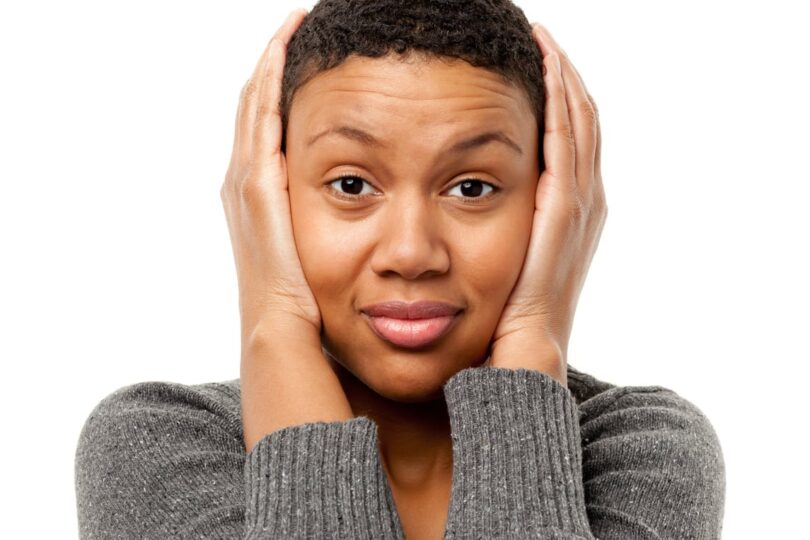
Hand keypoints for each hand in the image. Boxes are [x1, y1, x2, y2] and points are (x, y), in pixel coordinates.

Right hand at [220, 8, 318, 341]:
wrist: (284, 336)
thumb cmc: (307, 307)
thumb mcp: (318, 258)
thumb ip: (332, 228)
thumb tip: (373, 212)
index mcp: (259, 197)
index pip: (266, 127)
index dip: (278, 89)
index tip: (305, 57)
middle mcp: (245, 181)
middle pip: (254, 106)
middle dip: (273, 65)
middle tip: (297, 26)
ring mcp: (246, 181)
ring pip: (254, 102)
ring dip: (271, 61)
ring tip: (293, 24)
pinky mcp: (256, 185)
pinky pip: (262, 115)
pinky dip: (270, 77)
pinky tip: (287, 44)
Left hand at [488, 24, 607, 385]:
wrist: (518, 358)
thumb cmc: (501, 322)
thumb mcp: (499, 265)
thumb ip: (491, 230)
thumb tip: (454, 207)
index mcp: (566, 214)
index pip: (568, 141)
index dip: (556, 100)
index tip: (533, 64)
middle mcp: (581, 203)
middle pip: (581, 122)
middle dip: (562, 79)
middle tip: (540, 39)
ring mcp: (578, 206)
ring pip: (580, 123)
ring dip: (563, 78)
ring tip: (543, 40)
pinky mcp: (564, 212)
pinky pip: (567, 142)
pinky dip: (560, 101)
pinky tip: (546, 65)